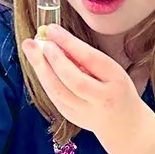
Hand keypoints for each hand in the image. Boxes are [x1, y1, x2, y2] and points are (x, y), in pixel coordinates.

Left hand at [22, 26, 145, 138]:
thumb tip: (57, 40)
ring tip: (30, 48)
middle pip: (73, 80)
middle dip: (53, 58)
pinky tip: (37, 64)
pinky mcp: (71, 117)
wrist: (124, 124)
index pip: (90, 59)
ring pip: (58, 90)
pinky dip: (43, 78)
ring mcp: (85, 112)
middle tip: (39, 41)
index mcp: (116, 81)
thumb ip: (86, 58)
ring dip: (41, 68)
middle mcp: (101, 99)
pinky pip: (53, 96)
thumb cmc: (116, 88)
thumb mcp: (110, 70)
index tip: (53, 29)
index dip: (69, 43)